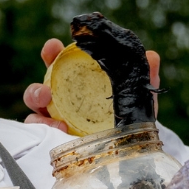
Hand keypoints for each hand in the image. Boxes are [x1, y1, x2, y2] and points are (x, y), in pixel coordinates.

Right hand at [24, 38, 160, 131]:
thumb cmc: (129, 109)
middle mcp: (61, 97)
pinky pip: (43, 134)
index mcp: (75, 79)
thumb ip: (143, 76)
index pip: (57, 62)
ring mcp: (56, 118)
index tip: (54, 47)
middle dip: (37, 88)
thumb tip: (152, 56)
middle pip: (39, 89)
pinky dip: (47, 132)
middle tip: (46, 92)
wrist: (133, 141)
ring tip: (55, 122)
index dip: (51, 52)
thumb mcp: (137, 93)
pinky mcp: (55, 137)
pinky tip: (62, 134)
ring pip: (36, 113)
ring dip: (40, 118)